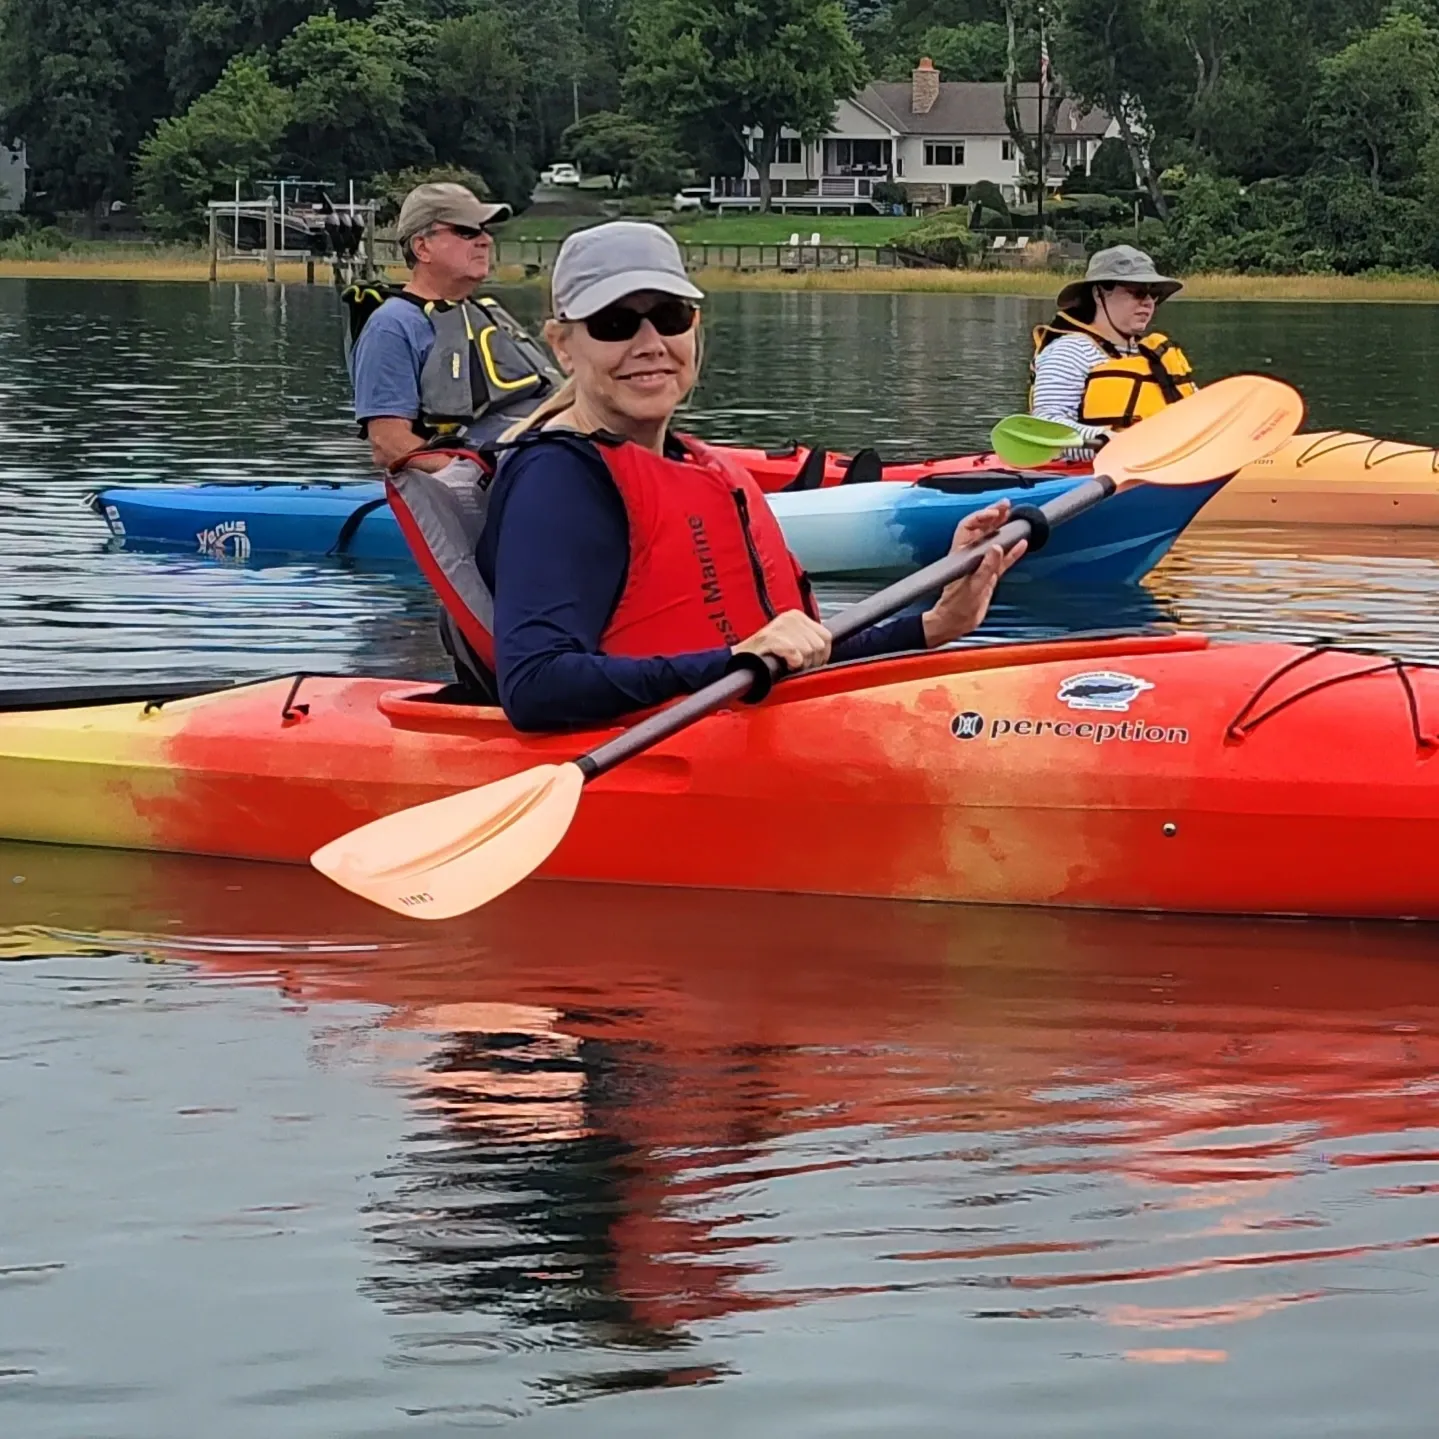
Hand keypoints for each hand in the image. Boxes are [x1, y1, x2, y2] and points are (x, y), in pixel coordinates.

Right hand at [732, 609, 832, 674]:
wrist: (741, 661)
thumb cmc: (768, 656)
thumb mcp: (792, 642)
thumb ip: (809, 642)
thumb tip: (826, 652)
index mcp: (798, 616)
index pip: (827, 637)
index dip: (822, 656)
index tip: (809, 663)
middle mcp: (791, 617)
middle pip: (819, 646)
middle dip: (811, 662)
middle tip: (796, 666)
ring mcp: (780, 626)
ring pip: (808, 651)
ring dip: (800, 664)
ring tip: (787, 664)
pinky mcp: (771, 637)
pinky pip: (795, 654)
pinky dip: (791, 663)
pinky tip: (782, 664)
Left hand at [921, 501, 1026, 647]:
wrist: (955, 623)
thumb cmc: (955, 607)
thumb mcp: (972, 588)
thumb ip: (985, 568)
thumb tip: (997, 549)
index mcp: (960, 556)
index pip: (969, 528)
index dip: (981, 517)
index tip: (995, 513)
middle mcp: (970, 557)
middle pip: (982, 530)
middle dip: (994, 516)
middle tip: (1006, 506)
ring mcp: (981, 565)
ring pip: (994, 542)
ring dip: (1004, 529)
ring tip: (1014, 517)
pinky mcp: (989, 576)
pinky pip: (1003, 560)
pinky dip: (1013, 552)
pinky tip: (1022, 544)